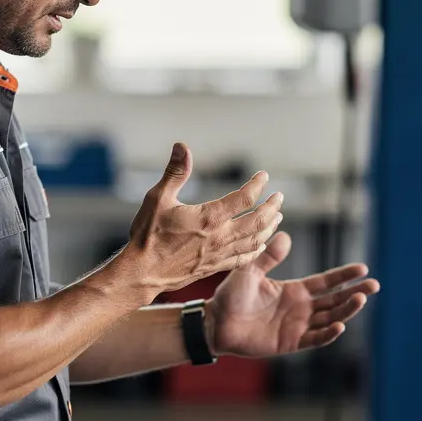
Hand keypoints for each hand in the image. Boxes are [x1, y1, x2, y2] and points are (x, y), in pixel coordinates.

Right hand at [113, 142, 283, 299]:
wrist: (141, 274)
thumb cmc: (148, 236)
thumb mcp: (157, 198)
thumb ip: (175, 172)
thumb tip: (182, 146)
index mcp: (209, 218)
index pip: (244, 199)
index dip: (257, 186)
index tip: (263, 177)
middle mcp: (219, 238)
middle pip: (257, 222)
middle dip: (272, 208)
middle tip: (279, 198)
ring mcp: (218, 255)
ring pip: (254, 241)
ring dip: (269, 228)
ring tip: (278, 218)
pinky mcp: (214, 267)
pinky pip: (243, 259)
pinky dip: (257, 250)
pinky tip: (261, 246)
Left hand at [207, 231, 379, 356]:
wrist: (216, 323)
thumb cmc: (230, 296)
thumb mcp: (249, 271)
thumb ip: (268, 257)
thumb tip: (286, 235)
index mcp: (293, 290)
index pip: (325, 282)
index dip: (344, 276)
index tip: (362, 269)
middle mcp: (300, 308)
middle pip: (334, 300)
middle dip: (355, 293)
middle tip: (374, 285)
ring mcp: (297, 326)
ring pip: (330, 318)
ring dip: (346, 310)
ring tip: (361, 300)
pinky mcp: (290, 343)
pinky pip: (315, 339)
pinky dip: (328, 333)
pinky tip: (340, 325)